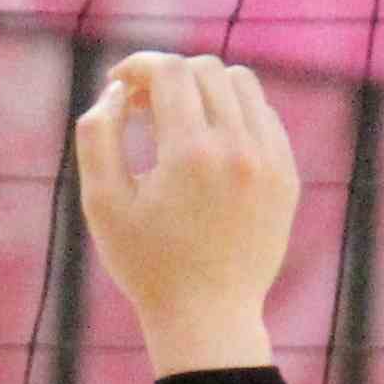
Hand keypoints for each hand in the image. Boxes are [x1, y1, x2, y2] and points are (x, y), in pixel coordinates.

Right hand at [75, 53, 299, 377]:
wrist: (207, 317)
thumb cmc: (146, 264)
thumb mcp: (102, 203)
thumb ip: (96, 136)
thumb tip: (114, 90)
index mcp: (190, 152)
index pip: (169, 70)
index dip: (138, 66)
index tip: (119, 84)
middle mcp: (238, 148)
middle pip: (206, 69)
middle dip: (167, 76)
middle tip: (141, 108)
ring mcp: (270, 160)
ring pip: (242, 84)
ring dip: (204, 87)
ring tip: (177, 120)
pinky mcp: (287, 175)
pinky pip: (264, 117)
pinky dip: (234, 114)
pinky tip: (208, 144)